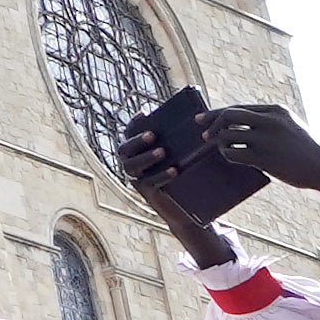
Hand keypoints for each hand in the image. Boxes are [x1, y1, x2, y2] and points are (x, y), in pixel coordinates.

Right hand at [112, 117, 243, 263]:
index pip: (128, 134)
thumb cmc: (183, 172)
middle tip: (152, 135)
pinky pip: (149, 182)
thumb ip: (177, 139)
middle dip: (136, 141)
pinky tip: (174, 170)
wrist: (186, 205)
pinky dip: (161, 175)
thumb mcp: (178, 154)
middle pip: (124, 150)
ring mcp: (137, 179)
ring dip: (146, 157)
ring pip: (132, 166)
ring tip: (162, 152)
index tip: (144, 114)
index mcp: (136, 151)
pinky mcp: (147, 192)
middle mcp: (131, 163)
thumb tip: (196, 118)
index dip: (133, 124)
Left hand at [205, 104, 319, 211]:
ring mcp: (266, 139)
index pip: (238, 108)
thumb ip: (266, 121)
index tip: (202, 119)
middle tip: (204, 135)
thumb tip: (234, 124)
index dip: (217, 113)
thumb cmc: (304, 148)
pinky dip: (227, 154)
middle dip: (212, 124)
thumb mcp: (288, 125)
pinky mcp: (264, 157)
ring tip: (223, 148)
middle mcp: (270, 120)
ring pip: (228, 134)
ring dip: (220, 142)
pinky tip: (230, 156)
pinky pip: (233, 152)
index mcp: (275, 110)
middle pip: (228, 115)